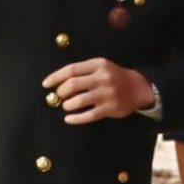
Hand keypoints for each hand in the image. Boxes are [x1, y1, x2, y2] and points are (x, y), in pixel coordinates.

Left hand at [42, 57, 156, 123]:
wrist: (139, 88)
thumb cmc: (114, 77)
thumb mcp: (101, 67)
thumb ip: (83, 71)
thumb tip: (58, 82)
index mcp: (98, 64)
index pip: (72, 69)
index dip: (56, 77)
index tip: (45, 84)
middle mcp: (102, 78)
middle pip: (73, 84)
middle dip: (61, 92)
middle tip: (59, 96)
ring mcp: (106, 94)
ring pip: (79, 101)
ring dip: (67, 105)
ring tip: (66, 106)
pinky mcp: (110, 108)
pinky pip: (89, 115)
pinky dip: (76, 119)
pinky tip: (69, 119)